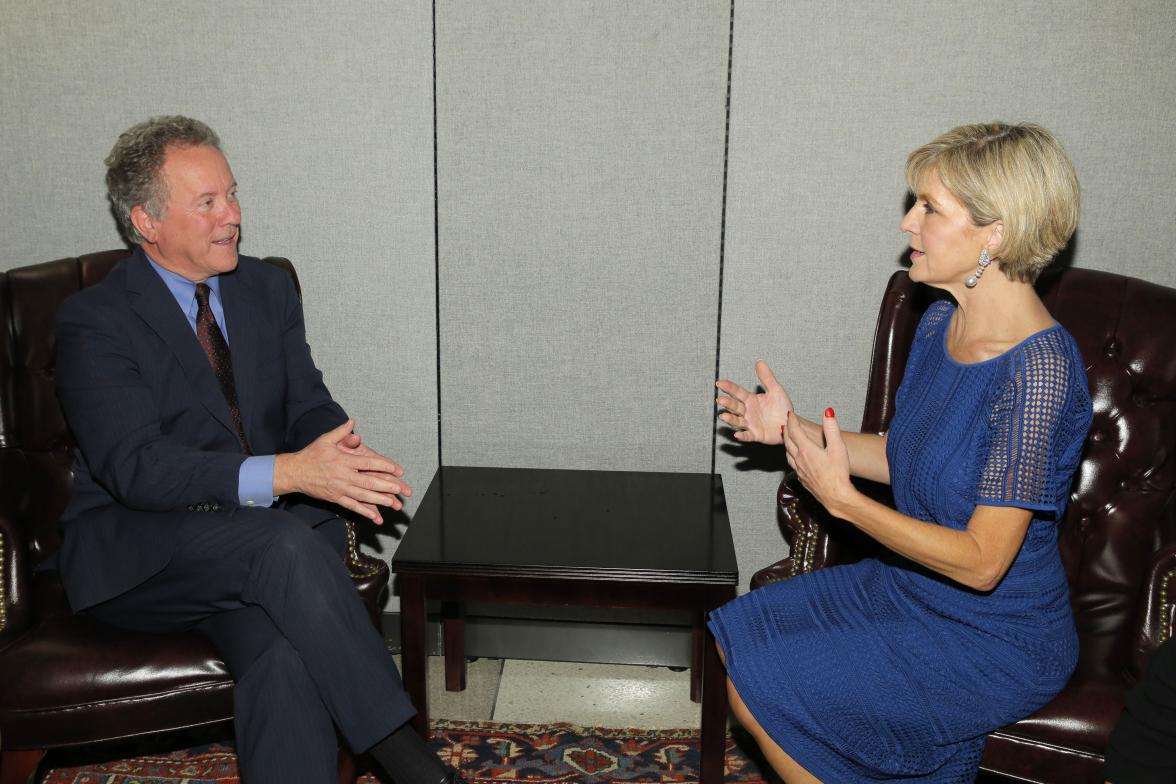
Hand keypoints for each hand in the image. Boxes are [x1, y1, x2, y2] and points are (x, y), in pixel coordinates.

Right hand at [273, 419, 411, 524]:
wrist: (294, 472)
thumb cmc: (311, 454)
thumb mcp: (325, 439)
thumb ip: (341, 432)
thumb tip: (352, 422)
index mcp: (343, 460)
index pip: (368, 464)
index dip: (384, 466)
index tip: (397, 470)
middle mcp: (343, 476)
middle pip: (369, 482)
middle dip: (387, 486)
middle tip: (401, 489)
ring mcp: (339, 489)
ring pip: (363, 496)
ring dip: (379, 500)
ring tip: (393, 502)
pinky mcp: (335, 498)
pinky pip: (352, 506)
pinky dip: (364, 511)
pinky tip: (375, 516)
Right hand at [716, 359, 794, 443]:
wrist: (791, 422)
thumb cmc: (782, 407)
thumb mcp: (776, 390)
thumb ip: (767, 377)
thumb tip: (759, 361)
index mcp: (751, 400)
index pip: (737, 393)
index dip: (729, 388)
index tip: (719, 383)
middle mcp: (748, 412)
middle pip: (735, 407)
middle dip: (727, 403)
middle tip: (720, 400)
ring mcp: (751, 424)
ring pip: (737, 421)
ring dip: (730, 419)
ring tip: (723, 416)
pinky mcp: (756, 434)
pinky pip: (748, 436)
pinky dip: (742, 436)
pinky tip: (737, 434)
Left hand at [782, 408, 854, 514]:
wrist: (835, 496)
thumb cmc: (838, 473)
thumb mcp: (838, 447)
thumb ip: (832, 428)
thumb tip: (828, 412)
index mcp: (806, 450)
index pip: (794, 431)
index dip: (792, 421)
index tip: (790, 414)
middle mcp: (799, 459)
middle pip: (788, 442)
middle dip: (786, 431)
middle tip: (786, 424)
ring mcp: (799, 470)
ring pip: (787, 453)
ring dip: (786, 443)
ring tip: (787, 438)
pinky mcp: (802, 479)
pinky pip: (792, 464)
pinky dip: (790, 456)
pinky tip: (794, 458)